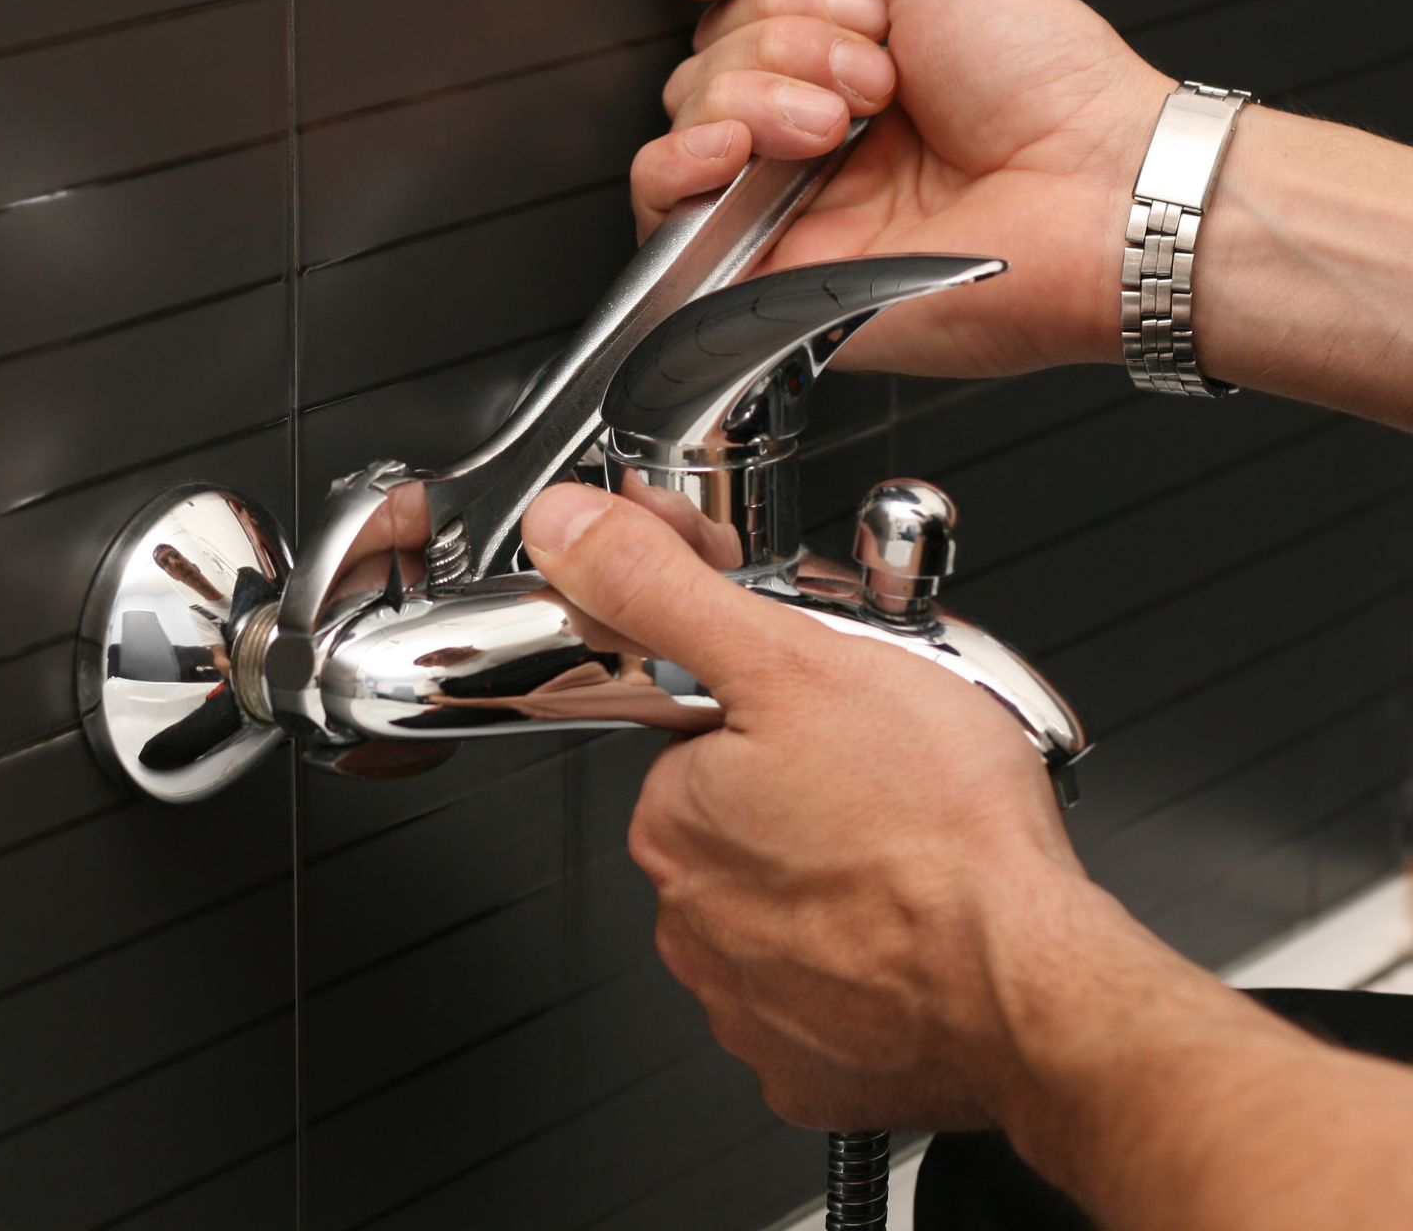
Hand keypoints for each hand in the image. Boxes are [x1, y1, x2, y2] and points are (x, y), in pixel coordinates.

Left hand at [521, 480, 1088, 1129]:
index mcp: (674, 817)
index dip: (773, 720)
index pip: (698, 746)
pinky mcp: (807, 1068)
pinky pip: (825, 997)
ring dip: (837, 881)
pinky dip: (865, 968)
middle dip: (806, 798)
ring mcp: (745, 1000)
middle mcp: (689, 915)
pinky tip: (912, 937)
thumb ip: (663, 588)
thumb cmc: (941, 833)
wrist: (1032, 985)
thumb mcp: (792, 659)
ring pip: (784, 909)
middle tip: (889, 786)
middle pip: (741, 825)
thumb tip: (568, 532)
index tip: (832, 726)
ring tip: (914, 858)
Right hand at [633, 0, 1173, 377]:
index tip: (877, 21)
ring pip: (683, 123)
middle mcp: (802, 139)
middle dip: (785, 47)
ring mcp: (781, 207)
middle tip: (876, 84)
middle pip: (703, 63)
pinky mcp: (761, 276)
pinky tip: (736, 149)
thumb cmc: (1042, 84)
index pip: (736, 11)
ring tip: (839, 128)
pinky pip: (660, 213)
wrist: (1087, 191)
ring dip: (755, 97)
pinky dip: (677, 163)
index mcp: (838, 67)